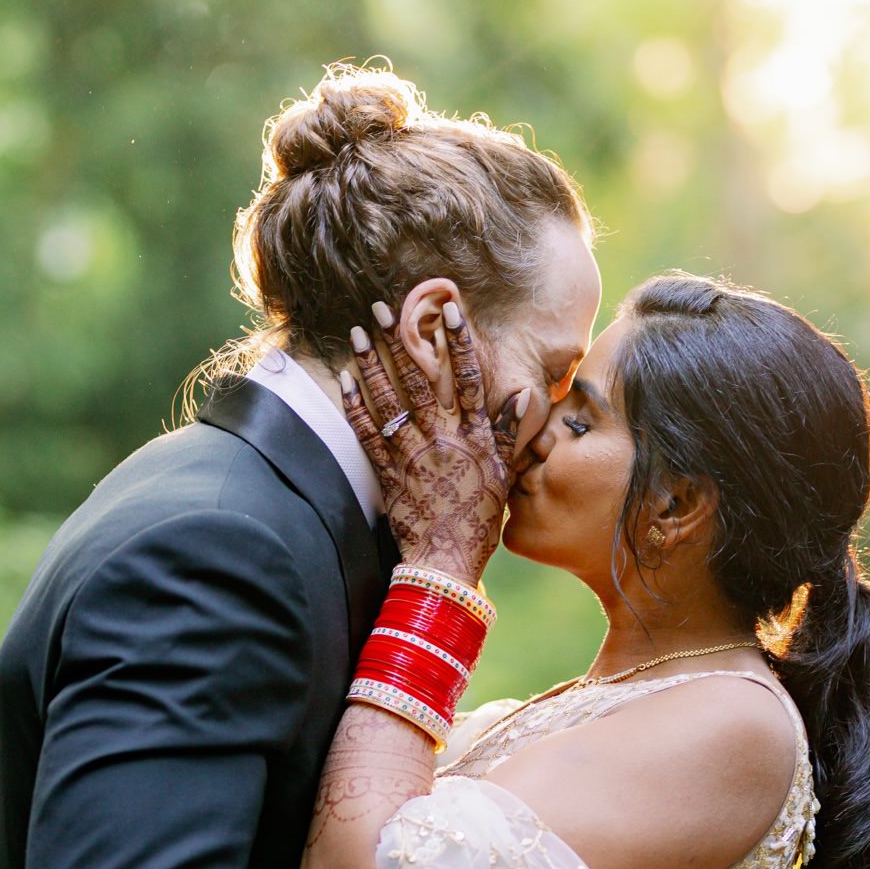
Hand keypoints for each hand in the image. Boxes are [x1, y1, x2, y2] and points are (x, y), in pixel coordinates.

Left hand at [339, 300, 529, 583]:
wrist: (447, 561)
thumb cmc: (480, 520)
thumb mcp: (503, 475)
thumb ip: (508, 433)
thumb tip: (524, 396)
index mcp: (473, 437)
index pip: (469, 380)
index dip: (460, 344)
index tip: (452, 310)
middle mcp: (442, 439)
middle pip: (420, 380)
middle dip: (401, 340)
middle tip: (382, 307)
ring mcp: (412, 454)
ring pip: (389, 400)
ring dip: (373, 363)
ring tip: (358, 331)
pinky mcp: (388, 472)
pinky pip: (367, 433)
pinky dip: (355, 405)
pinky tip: (345, 378)